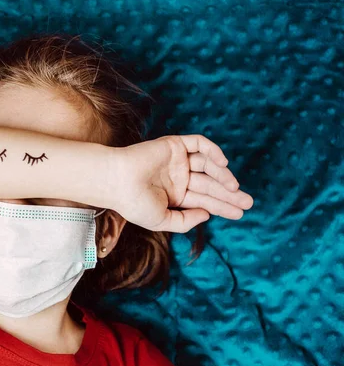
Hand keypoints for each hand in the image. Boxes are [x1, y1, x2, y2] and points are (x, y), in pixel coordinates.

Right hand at [110, 135, 253, 232]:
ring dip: (223, 176)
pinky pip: (199, 144)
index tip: (240, 213)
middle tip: (248, 202)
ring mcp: (176, 161)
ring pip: (208, 166)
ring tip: (235, 188)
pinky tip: (223, 164)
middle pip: (210, 184)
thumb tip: (208, 215)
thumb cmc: (133, 203)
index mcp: (174, 196)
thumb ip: (185, 221)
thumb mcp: (162, 221)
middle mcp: (178, 178)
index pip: (204, 200)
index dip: (223, 206)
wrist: (116, 181)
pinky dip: (213, 151)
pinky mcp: (174, 145)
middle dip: (229, 194)